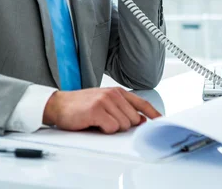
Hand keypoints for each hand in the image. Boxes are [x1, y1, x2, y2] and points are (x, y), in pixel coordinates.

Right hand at [42, 87, 161, 133]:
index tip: (162, 122)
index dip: (154, 114)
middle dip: (124, 126)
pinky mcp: (97, 110)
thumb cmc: (81, 105)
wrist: (59, 104)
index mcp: (117, 92)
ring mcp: (105, 101)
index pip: (142, 104)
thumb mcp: (104, 102)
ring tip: (99, 122)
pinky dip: (104, 130)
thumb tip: (141, 120)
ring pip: (123, 125)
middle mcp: (113, 94)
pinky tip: (94, 123)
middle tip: (107, 122)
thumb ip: (123, 108)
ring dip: (112, 128)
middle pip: (134, 119)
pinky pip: (111, 128)